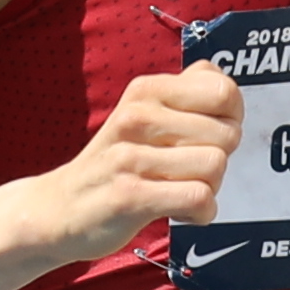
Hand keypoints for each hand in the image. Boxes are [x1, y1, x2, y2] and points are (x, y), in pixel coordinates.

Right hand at [45, 64, 239, 257]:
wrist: (59, 207)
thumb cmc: (115, 161)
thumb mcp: (141, 112)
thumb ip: (183, 92)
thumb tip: (218, 76)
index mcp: (146, 91)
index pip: (223, 90)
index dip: (230, 118)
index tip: (209, 135)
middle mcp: (137, 116)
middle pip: (227, 134)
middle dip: (220, 158)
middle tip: (189, 170)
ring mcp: (131, 156)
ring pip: (215, 166)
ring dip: (209, 187)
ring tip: (180, 190)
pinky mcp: (130, 197)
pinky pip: (198, 198)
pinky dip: (200, 213)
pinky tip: (178, 211)